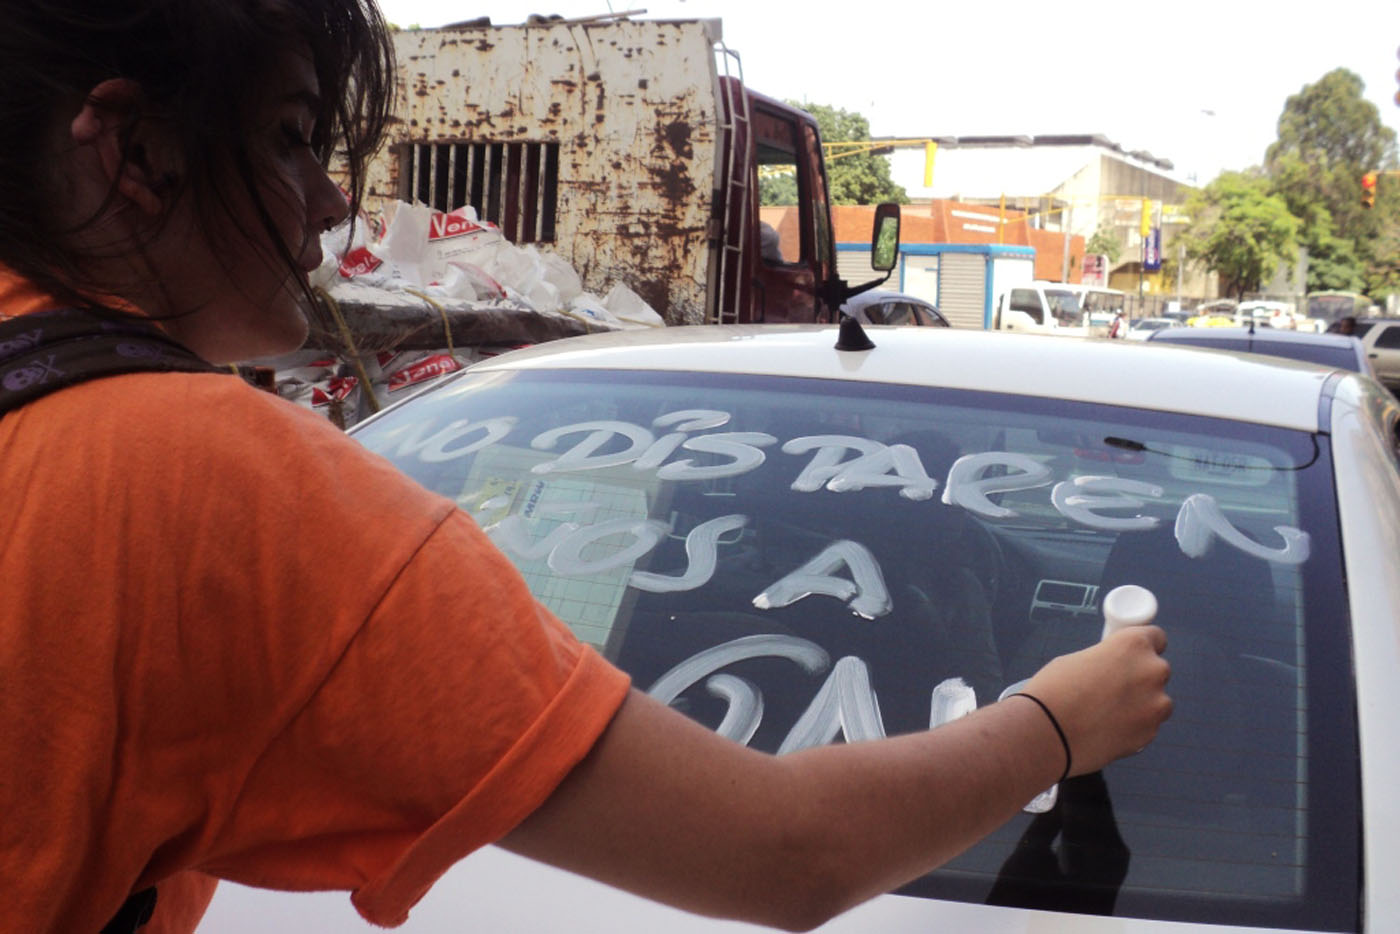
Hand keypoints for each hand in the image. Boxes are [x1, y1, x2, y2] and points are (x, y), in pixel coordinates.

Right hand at [1020, 626, 1170, 774]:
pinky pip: (1148, 725)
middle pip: (1157, 670)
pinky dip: (1134, 726)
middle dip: (1140, 678)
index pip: (1157, 637)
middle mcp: (1152, 671)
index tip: (1133, 656)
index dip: (1144, 647)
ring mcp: (1156, 705)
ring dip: (1141, 704)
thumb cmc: (1054, 691)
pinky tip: (1108, 729)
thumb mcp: (1078, 659)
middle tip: (1112, 688)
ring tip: (1108, 713)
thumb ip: (1106, 661)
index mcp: (1133, 645)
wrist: (1047, 733)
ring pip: (1157, 701)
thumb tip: (1112, 671)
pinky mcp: (1151, 733)